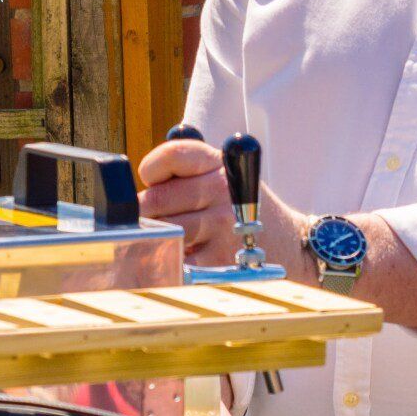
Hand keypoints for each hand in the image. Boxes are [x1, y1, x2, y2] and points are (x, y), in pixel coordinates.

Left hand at [138, 139, 237, 265]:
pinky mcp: (220, 259)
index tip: (151, 181)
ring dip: (157, 237)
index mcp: (217, 163)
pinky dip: (169, 259)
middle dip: (145, 212)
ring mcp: (221, 226)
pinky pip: (177, 259)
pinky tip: (177, 256)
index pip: (172, 155)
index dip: (151, 169)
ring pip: (164, 230)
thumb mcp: (221, 173)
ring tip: (165, 237)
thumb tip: (129, 184)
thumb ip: (182, 172)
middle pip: (157, 199)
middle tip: (150, 218)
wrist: (287, 240)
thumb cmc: (238, 206)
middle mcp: (221, 190)